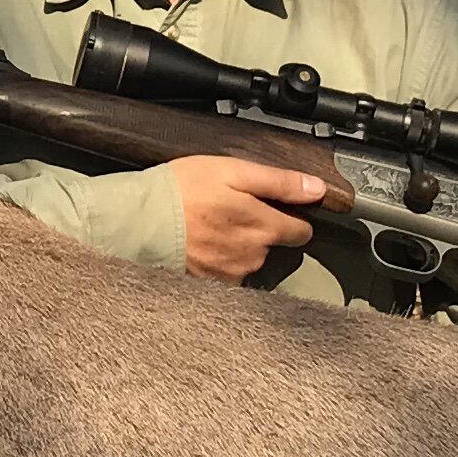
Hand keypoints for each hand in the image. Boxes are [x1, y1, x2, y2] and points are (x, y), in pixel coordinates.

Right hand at [171, 155, 325, 281]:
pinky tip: (201, 244)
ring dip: (237, 245)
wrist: (139, 221)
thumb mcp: (233, 171)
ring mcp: (231, 274)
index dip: (292, 216)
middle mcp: (253, 256)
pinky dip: (218, 260)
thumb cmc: (183, 190)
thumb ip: (279, 182)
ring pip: (249, 259)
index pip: (301, 231)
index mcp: (264, 227)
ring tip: (211, 225)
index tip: (275, 207)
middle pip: (272, 244)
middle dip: (259, 229)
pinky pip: (226, 274)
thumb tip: (318, 189)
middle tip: (231, 210)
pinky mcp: (210, 285)